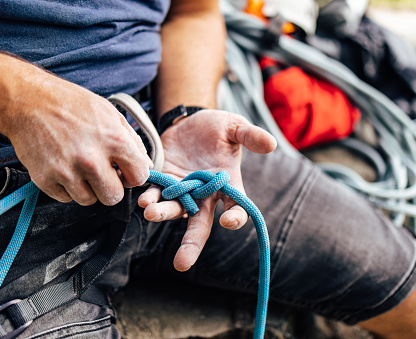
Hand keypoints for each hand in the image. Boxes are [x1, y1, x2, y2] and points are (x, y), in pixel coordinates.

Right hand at [4, 70, 152, 205]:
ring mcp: (66, 171)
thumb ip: (133, 142)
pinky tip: (64, 167)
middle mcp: (91, 159)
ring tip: (81, 168)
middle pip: (114, 197)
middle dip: (111, 187)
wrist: (27, 100)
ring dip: (88, 188)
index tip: (125, 170)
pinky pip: (66, 198)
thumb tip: (148, 166)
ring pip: (89, 200)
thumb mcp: (110, 113)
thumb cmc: (72, 104)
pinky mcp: (45, 179)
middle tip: (103, 173)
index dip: (134, 175)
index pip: (139, 177)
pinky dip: (67, 187)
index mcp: (113, 140)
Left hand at [138, 110, 275, 270]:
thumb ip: (250, 135)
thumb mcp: (234, 126)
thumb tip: (272, 144)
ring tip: (152, 213)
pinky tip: (143, 199)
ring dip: (163, 214)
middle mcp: (205, 195)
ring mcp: (183, 190)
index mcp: (227, 186)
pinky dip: (150, 197)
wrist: (189, 122)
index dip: (235, 217)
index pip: (236, 207)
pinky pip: (156, 193)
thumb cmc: (217, 128)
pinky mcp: (163, 180)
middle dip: (191, 244)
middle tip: (182, 263)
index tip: (230, 221)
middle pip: (199, 225)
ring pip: (174, 210)